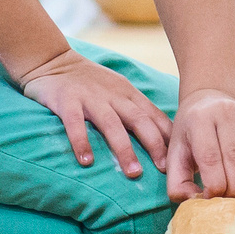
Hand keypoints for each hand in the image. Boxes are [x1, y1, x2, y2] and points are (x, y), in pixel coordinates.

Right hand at [19, 51, 172, 178]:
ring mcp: (90, 97)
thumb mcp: (118, 90)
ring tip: (133, 172)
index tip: (181, 160)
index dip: (168, 138)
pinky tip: (86, 161)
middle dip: (154, 145)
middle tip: (164, 170)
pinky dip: (81, 141)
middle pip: (139, 120)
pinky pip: (75, 123)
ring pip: (111, 124)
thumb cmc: (90, 83)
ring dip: (124, 149)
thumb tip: (162, 141)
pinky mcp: (67, 101)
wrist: (53, 61)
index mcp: (128, 94)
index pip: (154, 116)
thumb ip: (136, 111)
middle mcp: (113, 95)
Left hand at [165, 90, 234, 200]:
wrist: (208, 102)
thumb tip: (193, 202)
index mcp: (199, 119)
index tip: (209, 201)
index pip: (210, 157)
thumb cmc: (189, 135)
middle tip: (226, 206)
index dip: (212, 185)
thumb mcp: (175, 154)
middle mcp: (224, 113)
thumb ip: (177, 182)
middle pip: (233, 159)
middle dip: (231, 189)